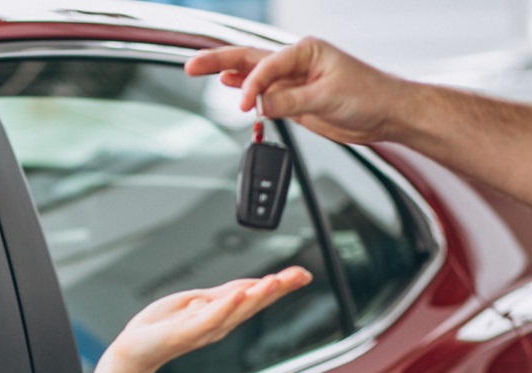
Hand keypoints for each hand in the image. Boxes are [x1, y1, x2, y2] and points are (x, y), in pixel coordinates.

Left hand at [105, 266, 312, 372]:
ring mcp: (204, 329)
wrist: (136, 349)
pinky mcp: (186, 333)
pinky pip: (209, 319)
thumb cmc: (164, 326)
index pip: (256, 296)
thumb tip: (251, 284)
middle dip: (278, 289)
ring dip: (258, 296)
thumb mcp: (200, 302)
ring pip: (237, 310)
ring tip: (275, 282)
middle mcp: (220, 324)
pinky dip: (225, 307)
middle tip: (299, 276)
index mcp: (224, 314)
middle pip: (254, 303)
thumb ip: (225, 294)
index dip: (281, 285)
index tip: (302, 274)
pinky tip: (237, 295)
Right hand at [184, 37, 408, 145]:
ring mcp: (292, 81)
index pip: (266, 66)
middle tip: (192, 65)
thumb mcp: (326, 98)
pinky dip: (243, 89)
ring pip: (251, 75)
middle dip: (219, 61)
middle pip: (249, 60)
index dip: (252, 86)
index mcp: (305, 52)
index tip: (247, 107)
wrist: (386, 114)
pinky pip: (262, 93)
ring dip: (226, 73)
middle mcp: (295, 63)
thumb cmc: (369, 96)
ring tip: (197, 69)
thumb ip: (289, 101)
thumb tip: (260, 106)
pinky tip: (227, 85)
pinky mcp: (293, 99)